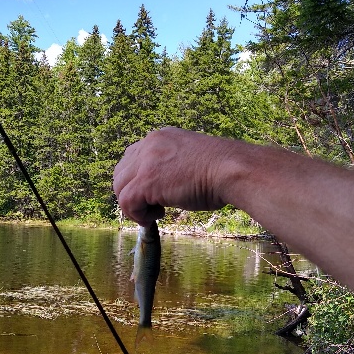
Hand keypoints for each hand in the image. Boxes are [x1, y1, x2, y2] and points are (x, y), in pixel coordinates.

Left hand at [113, 127, 235, 224]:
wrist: (234, 169)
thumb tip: (164, 188)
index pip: (133, 157)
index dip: (138, 180)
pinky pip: (126, 202)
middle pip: (121, 172)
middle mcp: (150, 144)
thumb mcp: (193, 160)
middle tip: (153, 207)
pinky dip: (137, 215)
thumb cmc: (225, 170)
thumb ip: (173, 166)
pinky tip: (157, 217)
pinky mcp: (147, 181)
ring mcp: (146, 161)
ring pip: (119, 187)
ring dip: (134, 206)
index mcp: (161, 137)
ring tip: (156, 213)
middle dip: (132, 193)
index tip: (155, 195)